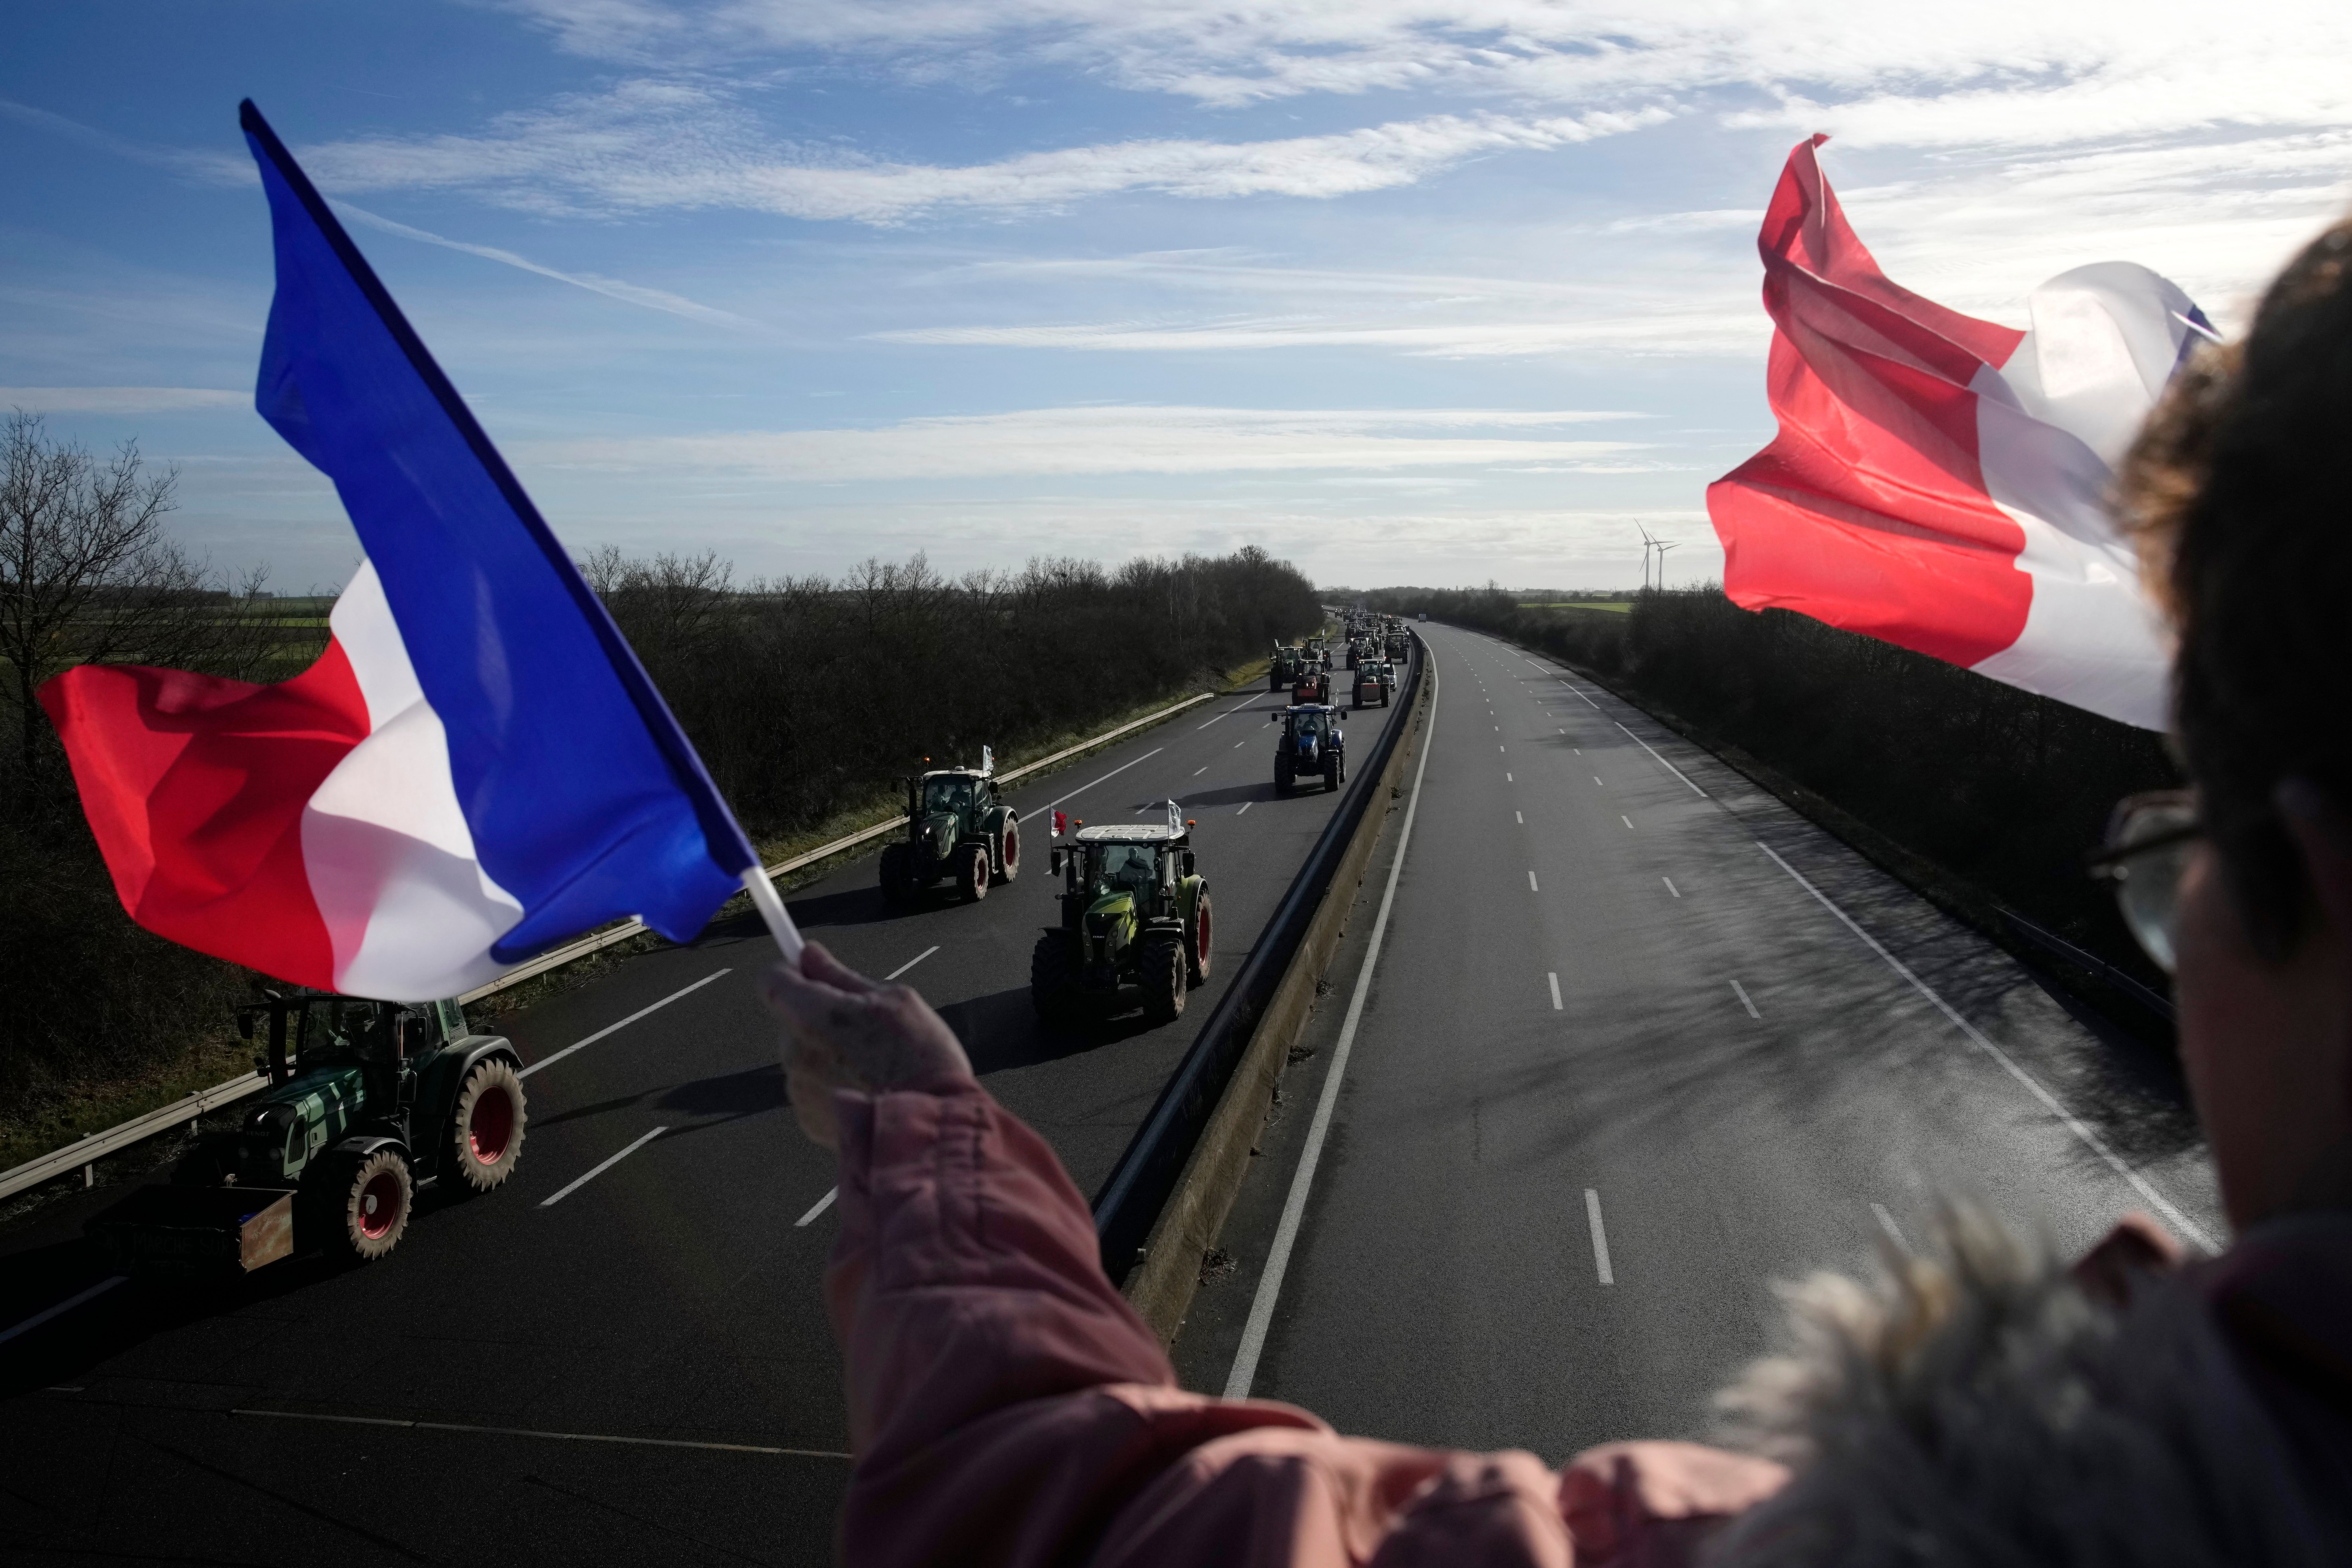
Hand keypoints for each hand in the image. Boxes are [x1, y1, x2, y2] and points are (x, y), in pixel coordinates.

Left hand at [759, 941, 972, 1147]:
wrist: (928, 1131)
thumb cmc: (918, 1058)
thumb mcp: (894, 999)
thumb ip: (840, 975)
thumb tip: (809, 954)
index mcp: (810, 1015)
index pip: (770, 979)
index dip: (791, 971)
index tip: (815, 972)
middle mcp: (793, 1053)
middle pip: (792, 1018)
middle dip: (820, 1015)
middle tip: (866, 1026)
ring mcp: (798, 1091)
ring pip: (804, 1054)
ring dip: (827, 1051)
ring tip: (873, 1064)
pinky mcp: (807, 1120)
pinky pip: (813, 1087)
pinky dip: (833, 1083)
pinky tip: (867, 1089)